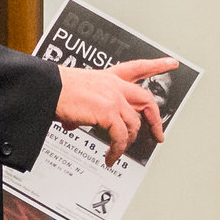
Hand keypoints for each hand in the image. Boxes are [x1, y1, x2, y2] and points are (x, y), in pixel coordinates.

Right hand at [55, 56, 176, 165]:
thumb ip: (83, 107)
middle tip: (158, 133)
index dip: (157, 65)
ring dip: (128, 141)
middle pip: (146, 100)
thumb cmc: (57, 89)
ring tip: (119, 152)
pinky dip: (117, 149)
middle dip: (155, 120)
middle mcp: (115, 85)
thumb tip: (75, 122)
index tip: (171, 64)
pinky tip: (111, 156)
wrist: (47, 88)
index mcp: (108, 77)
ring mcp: (114, 98)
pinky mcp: (109, 112)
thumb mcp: (77, 93)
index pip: (137, 68)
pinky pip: (121, 136)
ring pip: (134, 124)